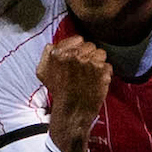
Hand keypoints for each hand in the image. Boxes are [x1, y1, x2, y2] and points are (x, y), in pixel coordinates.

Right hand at [36, 31, 112, 151]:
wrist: (72, 112)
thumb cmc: (59, 92)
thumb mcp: (43, 72)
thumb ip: (47, 54)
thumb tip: (53, 45)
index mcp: (60, 52)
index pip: (79, 39)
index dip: (79, 49)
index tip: (78, 59)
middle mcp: (75, 55)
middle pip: (91, 46)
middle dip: (89, 56)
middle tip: (84, 70)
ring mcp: (90, 63)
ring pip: (101, 53)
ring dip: (98, 63)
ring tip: (91, 75)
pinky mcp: (102, 71)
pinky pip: (108, 66)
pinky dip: (105, 74)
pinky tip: (96, 82)